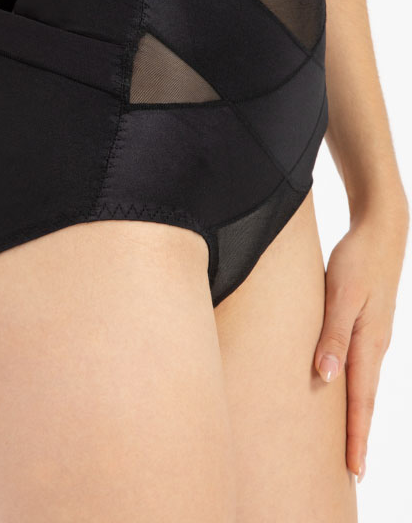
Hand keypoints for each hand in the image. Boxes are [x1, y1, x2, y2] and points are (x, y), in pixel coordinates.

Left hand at [314, 199, 407, 482]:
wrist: (381, 232)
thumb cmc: (356, 261)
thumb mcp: (340, 295)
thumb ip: (332, 334)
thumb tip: (326, 376)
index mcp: (368, 344)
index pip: (360, 401)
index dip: (356, 437)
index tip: (354, 472)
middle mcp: (373, 346)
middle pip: (363, 401)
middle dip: (357, 437)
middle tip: (351, 473)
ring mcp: (372, 337)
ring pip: (361, 385)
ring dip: (354, 415)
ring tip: (345, 443)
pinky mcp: (365, 325)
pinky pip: (357, 366)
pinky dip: (351, 388)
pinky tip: (340, 391)